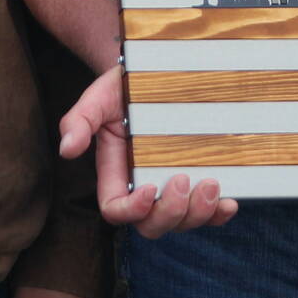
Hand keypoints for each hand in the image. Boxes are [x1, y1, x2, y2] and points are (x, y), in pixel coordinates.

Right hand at [57, 65, 237, 237]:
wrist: (155, 73)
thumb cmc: (121, 89)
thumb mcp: (97, 98)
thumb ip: (79, 121)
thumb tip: (67, 149)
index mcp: (115, 175)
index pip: (116, 210)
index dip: (132, 211)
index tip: (147, 189)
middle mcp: (144, 187)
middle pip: (153, 225)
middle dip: (171, 213)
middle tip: (185, 180)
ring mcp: (172, 187)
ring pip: (183, 222)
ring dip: (199, 214)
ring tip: (212, 185)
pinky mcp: (199, 181)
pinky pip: (209, 213)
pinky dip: (219, 215)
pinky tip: (230, 201)